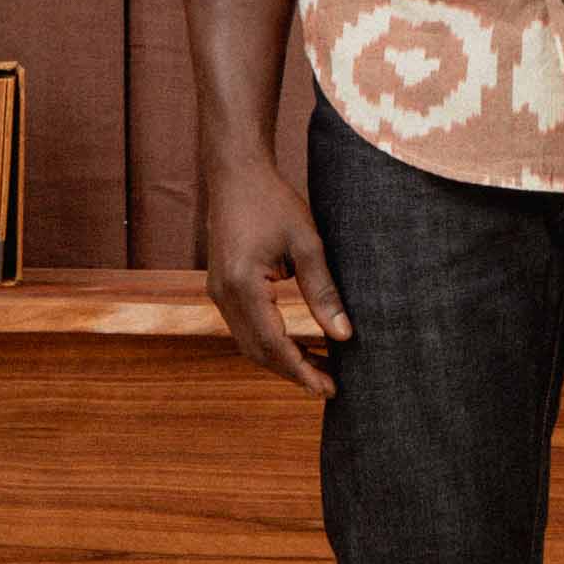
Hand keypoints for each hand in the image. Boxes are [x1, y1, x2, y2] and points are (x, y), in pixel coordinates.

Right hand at [203, 158, 352, 399]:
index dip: (302, 371)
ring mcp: (218, 293)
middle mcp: (224, 295)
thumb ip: (324, 291)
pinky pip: (245, 328)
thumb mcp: (307, 243)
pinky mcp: (222, 288)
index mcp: (243, 285)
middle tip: (330, 386)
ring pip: (249, 344)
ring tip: (320, 369)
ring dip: (282, 360)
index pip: (273, 345)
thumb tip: (344, 336)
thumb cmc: (273, 201)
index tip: (329, 389)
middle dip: (293, 372)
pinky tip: (298, 344)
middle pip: (258, 352)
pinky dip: (271, 342)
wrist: (235, 174)